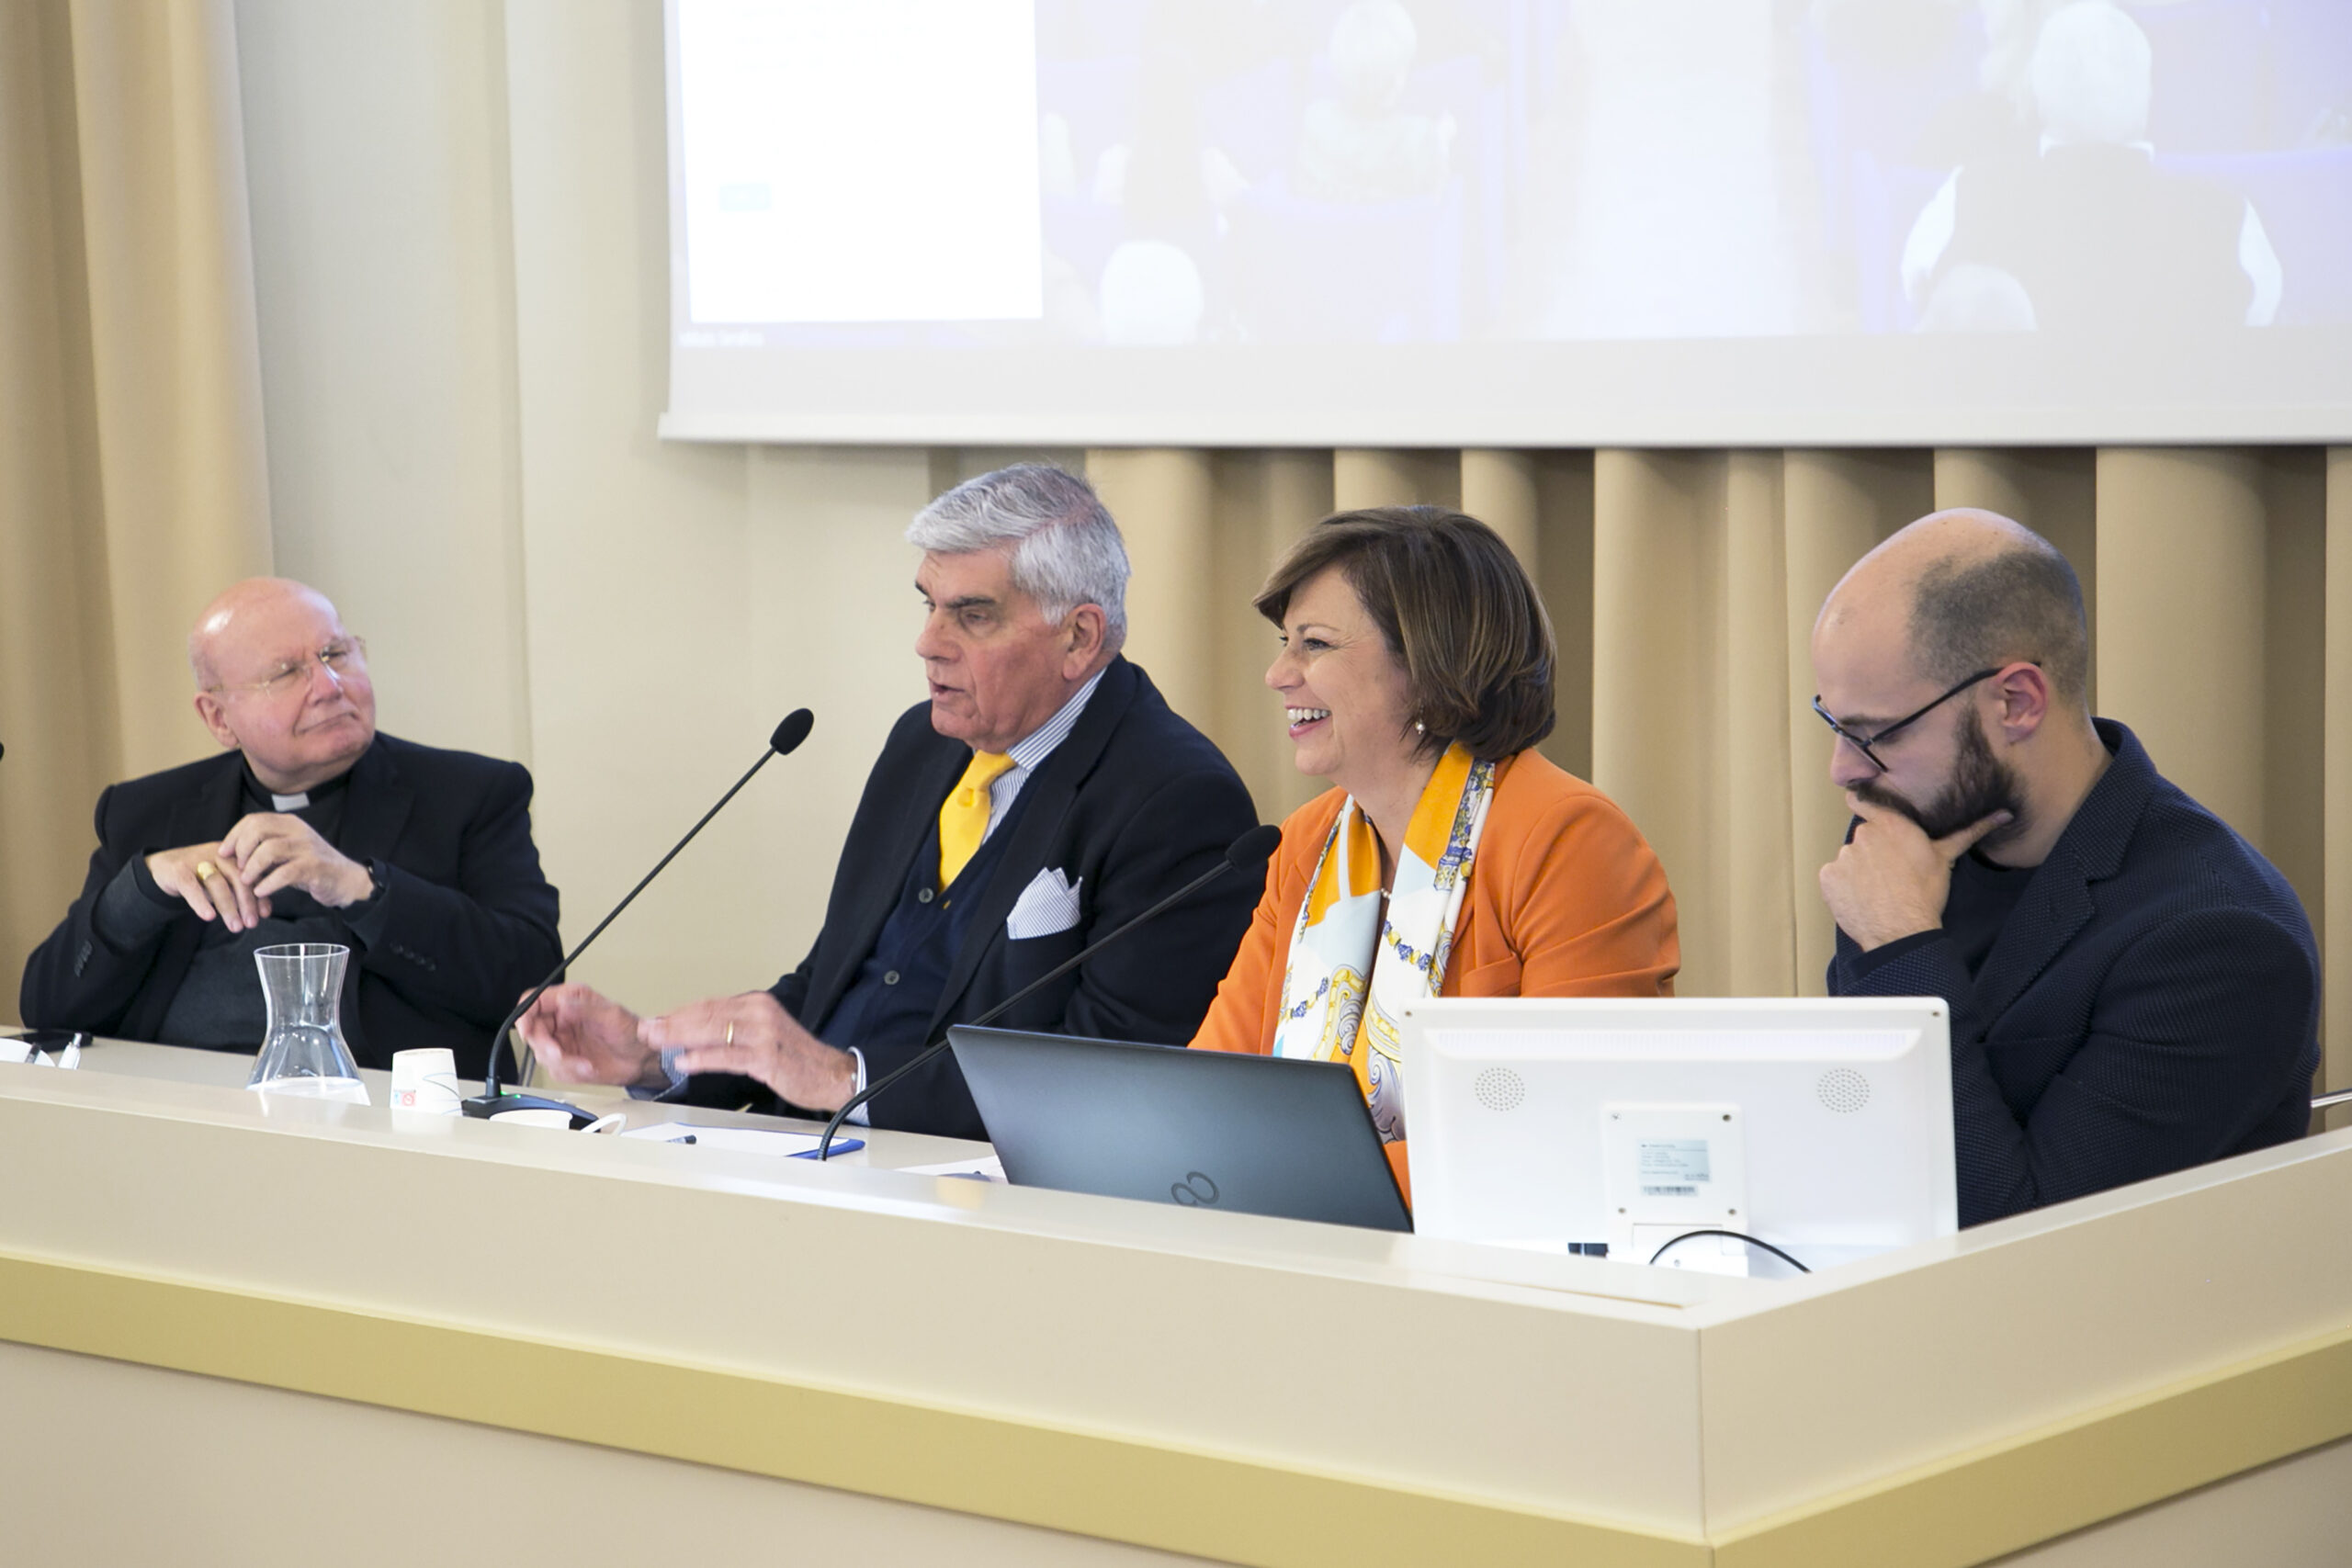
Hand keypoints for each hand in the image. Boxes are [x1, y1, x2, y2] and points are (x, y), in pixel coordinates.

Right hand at [145, 842, 265, 931]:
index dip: (260, 894)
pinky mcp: (178, 870)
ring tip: (236, 927)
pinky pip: (191, 887)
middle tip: (251, 924)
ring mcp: (197, 860)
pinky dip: (201, 903)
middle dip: (247, 903)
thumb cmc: (201, 877)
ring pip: (217, 883)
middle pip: (237, 878)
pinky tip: (209, 917)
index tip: (265, 914)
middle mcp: (218, 854)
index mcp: (233, 854)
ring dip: (228, 907)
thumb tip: (264, 912)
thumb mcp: (224, 882)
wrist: (164, 866)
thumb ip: (243, 892)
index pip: (252, 875)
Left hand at [218, 812, 373, 906]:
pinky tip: (261, 892)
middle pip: (259, 829)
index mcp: (290, 823)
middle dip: (242, 849)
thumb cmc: (311, 868)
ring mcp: (308, 848)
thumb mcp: (286, 853)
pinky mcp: (315, 867)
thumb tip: (231, 853)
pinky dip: (268, 883)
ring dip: (253, 867)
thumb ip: (264, 848)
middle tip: (237, 867)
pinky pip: (285, 873)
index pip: (254, 820)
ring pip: (269, 849)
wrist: (346, 881)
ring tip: (247, 881)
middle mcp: (299, 831)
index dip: (234, 836)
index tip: (224, 853)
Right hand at [516, 984, 659, 1087]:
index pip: (535, 1002)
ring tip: (585, 1064)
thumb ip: (584, 1007)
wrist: (640, 1060)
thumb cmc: (630, 1032)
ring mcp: (562, 1041)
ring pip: (541, 1053)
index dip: (525, 1014)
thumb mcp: (611, 1015)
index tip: (526, 1030)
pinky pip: (554, 1070)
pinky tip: (587, 1068)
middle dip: (545, 1046)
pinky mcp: (565, 1061)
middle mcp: (562, 1019)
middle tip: (560, 1054)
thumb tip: (563, 1001)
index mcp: (570, 1001)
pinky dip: (571, 1072)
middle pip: (532, 1031)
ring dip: (563, 1062)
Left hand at [640, 991, 856, 1111]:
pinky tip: (686, 1061)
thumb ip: (734, 1029)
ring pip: (714, 1031)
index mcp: (757, 1004)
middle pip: (707, 1014)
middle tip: (647, 1029)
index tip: (656, 1020)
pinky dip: (703, 1057)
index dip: (678, 1013)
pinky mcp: (767, 1057)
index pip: (710, 1004)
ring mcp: (764, 1034)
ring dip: (680, 1036)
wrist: (832, 1074)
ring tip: (657, 1042)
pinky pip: (728, 1055)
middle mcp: (760, 1013)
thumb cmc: (797, 1059)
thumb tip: (697, 1033)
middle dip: (672, 1022)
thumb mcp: (764, 1033)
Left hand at [1820, 794, 2012, 950]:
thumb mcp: (1946, 858)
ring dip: (1859, 870)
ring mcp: (1843, 856)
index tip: (1867, 815)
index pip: (1862, 800)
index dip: (1862, 805)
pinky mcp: (1828, 877)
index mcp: (1890, 823)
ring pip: (1849, 859)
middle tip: (1889, 872)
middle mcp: (1862, 834)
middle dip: (1873, 850)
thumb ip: (1968, 831)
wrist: (1902, 930)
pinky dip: (1843, 887)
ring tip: (1878, 890)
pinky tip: (1861, 898)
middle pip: (1862, 837)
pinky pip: (1834, 877)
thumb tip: (2005, 814)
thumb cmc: (1926, 893)